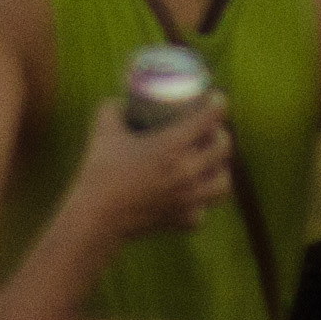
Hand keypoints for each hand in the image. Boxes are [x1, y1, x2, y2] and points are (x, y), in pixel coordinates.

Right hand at [58, 93, 232, 244]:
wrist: (96, 217)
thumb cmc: (100, 171)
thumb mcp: (104, 128)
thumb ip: (114, 107)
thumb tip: (123, 100)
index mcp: (173, 145)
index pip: (211, 118)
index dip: (218, 103)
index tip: (215, 99)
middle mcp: (188, 172)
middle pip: (224, 147)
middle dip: (220, 134)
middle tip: (210, 130)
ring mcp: (189, 199)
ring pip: (223, 181)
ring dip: (219, 168)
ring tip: (208, 163)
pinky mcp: (184, 220)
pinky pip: (204, 208)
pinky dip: (200, 200)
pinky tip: (189, 194)